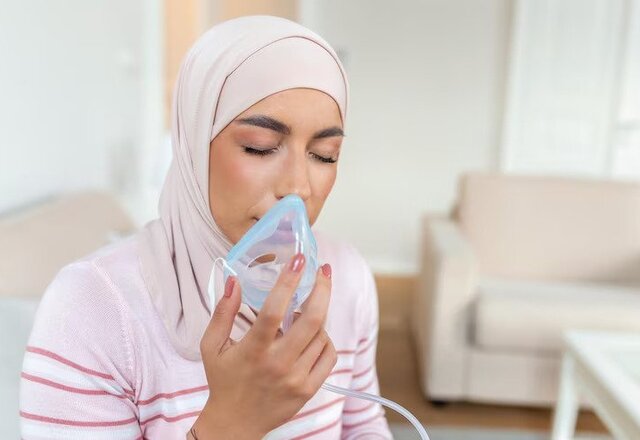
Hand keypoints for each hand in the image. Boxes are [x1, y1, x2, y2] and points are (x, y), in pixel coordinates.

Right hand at [193, 254, 334, 437]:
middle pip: (312, 319)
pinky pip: (329, 355)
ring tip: (305, 310)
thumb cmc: (223, 381)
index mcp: (253, 350)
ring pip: (322, 335)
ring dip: (318, 316)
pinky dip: (324, 339)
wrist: (235, 424)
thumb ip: (223, 312)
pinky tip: (312, 335)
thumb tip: (234, 280)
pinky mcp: (309, 389)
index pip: (274, 310)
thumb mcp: (212, 346)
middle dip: (322, 289)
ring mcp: (297, 378)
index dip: (288, 281)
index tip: (297, 259)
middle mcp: (278, 364)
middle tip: (323, 271)